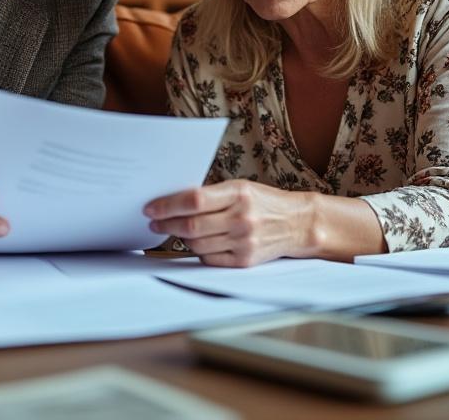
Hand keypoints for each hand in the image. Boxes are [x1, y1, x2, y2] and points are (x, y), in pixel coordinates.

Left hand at [143, 181, 316, 266]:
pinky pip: (209, 259)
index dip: (168, 205)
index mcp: (239, 193)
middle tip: (155, 223)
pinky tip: (198, 243)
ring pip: (197, 244)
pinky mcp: (245, 260)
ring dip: (181, 239)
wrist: (297, 223)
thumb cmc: (263, 202)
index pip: (194, 200)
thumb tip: (172, 203)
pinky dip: (199, 251)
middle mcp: (242, 218)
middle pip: (192, 225)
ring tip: (177, 231)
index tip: (151, 208)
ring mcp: (244, 241)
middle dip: (167, 224)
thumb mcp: (241, 189)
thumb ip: (212, 195)